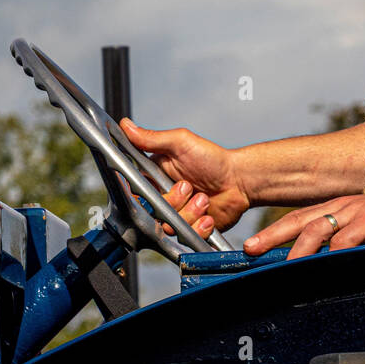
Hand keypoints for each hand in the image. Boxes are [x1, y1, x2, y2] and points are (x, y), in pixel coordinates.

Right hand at [119, 119, 250, 239]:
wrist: (238, 180)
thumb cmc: (211, 159)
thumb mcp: (181, 143)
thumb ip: (153, 138)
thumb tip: (125, 126)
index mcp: (155, 178)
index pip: (136, 191)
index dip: (143, 193)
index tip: (160, 187)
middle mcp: (164, 198)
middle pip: (153, 212)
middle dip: (174, 201)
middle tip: (189, 187)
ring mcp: (177, 215)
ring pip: (170, 227)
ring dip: (191, 212)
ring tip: (204, 199)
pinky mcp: (191, 230)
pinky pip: (188, 237)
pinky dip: (200, 227)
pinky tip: (209, 215)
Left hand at [245, 189, 364, 258]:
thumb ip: (347, 244)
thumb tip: (325, 265)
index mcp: (341, 208)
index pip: (300, 218)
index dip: (275, 232)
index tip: (254, 247)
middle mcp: (344, 206)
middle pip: (299, 220)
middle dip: (272, 236)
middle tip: (250, 250)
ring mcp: (357, 212)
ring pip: (317, 230)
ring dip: (297, 250)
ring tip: (282, 267)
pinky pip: (345, 240)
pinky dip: (331, 255)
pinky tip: (321, 267)